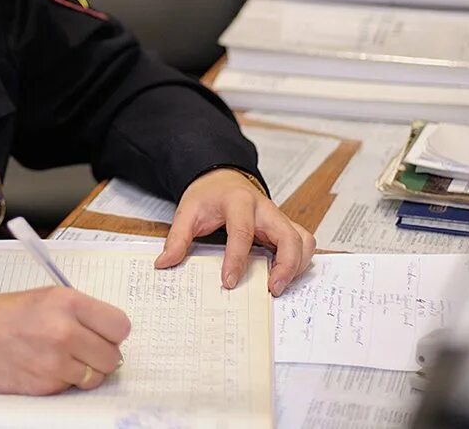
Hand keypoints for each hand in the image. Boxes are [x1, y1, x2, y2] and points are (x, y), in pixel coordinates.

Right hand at [0, 287, 130, 394]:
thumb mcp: (47, 298)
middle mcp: (65, 331)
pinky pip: (72, 388)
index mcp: (68, 303)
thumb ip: (81, 313)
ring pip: (96, 377)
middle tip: (85, 350)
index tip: (105, 335)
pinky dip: (64, 382)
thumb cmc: (5, 315)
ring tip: (63, 359)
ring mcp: (55, 362)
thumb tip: (109, 333)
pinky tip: (46, 368)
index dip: (113, 334)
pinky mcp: (45, 386)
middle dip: (101, 356)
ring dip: (85, 372)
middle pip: (112, 356)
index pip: (120, 325)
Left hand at [155, 168, 314, 295]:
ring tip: (278, 286)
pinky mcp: (284, 226)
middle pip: (288, 234)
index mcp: (238, 201)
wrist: (222, 178)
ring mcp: (278, 217)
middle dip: (285, 264)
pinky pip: (303, 242)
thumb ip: (177, 238)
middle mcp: (264, 208)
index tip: (228, 282)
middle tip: (272, 289)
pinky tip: (284, 276)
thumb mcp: (187, 212)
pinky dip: (300, 261)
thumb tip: (164, 264)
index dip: (237, 258)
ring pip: (302, 239)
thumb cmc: (208, 195)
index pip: (242, 231)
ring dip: (297, 264)